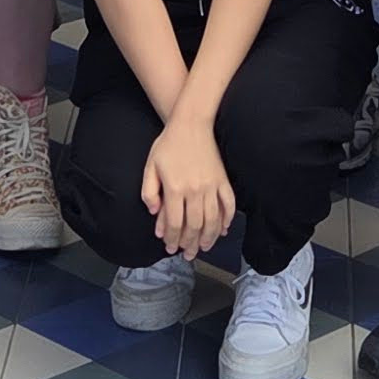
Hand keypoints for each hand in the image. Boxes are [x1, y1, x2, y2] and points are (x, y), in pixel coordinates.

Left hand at [142, 119, 235, 255]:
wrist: (191, 124)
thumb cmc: (168, 145)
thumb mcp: (150, 167)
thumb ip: (149, 192)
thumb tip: (155, 214)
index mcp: (175, 188)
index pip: (174, 222)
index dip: (171, 238)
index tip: (170, 247)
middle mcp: (195, 190)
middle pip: (194, 226)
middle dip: (190, 243)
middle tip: (187, 254)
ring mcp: (211, 186)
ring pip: (212, 220)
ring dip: (208, 237)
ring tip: (203, 247)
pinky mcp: (223, 180)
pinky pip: (228, 204)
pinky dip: (227, 219)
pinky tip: (222, 230)